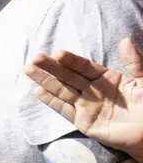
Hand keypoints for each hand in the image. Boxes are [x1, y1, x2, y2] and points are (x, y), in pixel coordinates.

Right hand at [25, 38, 142, 156]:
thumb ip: (135, 62)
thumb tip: (125, 40)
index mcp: (108, 78)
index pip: (85, 66)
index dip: (72, 60)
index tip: (59, 53)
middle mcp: (93, 90)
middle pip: (68, 76)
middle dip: (51, 67)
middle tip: (35, 58)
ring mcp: (86, 106)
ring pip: (62, 90)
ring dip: (45, 81)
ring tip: (29, 70)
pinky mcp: (83, 122)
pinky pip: (65, 110)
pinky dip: (51, 101)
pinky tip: (38, 92)